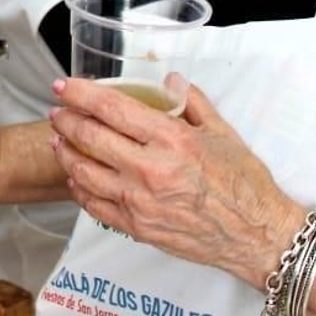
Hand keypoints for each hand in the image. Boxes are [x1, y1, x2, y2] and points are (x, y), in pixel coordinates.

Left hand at [48, 77, 305, 288]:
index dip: (81, 94)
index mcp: (171, 140)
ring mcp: (140, 202)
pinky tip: (75, 177)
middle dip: (66, 121)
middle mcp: (150, 170)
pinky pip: (96, 206)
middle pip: (91, 138)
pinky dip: (80, 189)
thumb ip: (191, 102)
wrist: (258, 235)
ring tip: (58, 140)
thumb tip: (170, 80)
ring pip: (85, 172)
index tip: (63, 86)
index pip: (112, 109)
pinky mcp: (138, 228)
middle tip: (57, 112)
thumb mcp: (222, 133)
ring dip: (66, 153)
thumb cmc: (245, 184)